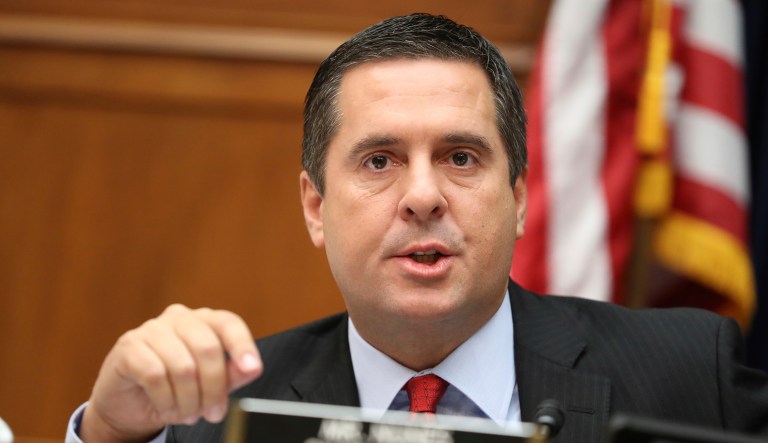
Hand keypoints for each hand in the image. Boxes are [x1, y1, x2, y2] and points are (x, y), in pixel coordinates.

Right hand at [80, 304, 262, 441]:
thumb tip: (252, 368)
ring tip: (188, 414)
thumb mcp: (209, 383)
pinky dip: (165, 399)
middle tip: (213, 413)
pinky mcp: (129, 345)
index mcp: (203, 320)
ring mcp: (151, 329)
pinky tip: (167, 408)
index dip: (243, 345)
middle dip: (214, 388)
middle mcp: (179, 318)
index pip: (228, 323)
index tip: (253, 369)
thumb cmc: (174, 388)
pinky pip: (155, 375)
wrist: (129, 403)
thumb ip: (232, 374)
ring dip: (188, 400)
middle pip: (208, 348)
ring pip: (182, 366)